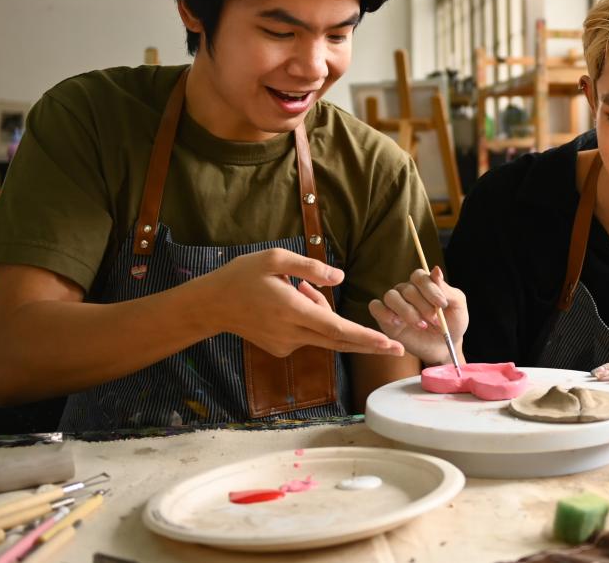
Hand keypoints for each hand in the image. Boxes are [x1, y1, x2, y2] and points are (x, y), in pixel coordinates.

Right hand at [195, 248, 403, 357]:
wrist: (211, 305)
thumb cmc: (243, 276)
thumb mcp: (275, 259)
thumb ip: (310, 268)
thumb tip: (340, 278)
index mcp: (293, 311)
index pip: (337, 329)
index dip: (365, 337)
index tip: (388, 343)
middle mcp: (292, 333)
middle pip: (339, 342)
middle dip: (370, 343)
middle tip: (398, 345)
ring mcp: (286, 344)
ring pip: (322, 334)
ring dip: (326, 314)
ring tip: (300, 288)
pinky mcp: (281, 348)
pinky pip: (308, 335)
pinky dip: (312, 319)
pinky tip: (292, 300)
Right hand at [368, 267, 467, 365]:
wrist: (444, 347)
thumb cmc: (452, 324)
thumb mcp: (457, 306)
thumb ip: (446, 290)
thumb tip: (436, 269)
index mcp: (424, 284)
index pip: (419, 276)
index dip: (430, 289)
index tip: (442, 304)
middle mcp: (407, 291)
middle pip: (407, 289)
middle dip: (423, 306)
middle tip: (434, 321)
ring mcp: (395, 304)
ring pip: (391, 296)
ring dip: (407, 311)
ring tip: (421, 325)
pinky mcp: (385, 319)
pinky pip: (375, 307)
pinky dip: (384, 313)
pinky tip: (398, 323)